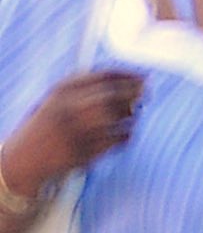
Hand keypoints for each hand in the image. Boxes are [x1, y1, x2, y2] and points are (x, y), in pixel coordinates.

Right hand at [2, 70, 143, 194]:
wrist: (26, 158)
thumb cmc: (47, 125)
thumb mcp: (57, 99)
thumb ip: (84, 89)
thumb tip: (127, 81)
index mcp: (61, 91)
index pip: (100, 76)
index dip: (126, 75)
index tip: (142, 76)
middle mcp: (67, 109)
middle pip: (110, 96)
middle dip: (134, 92)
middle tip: (146, 93)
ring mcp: (76, 132)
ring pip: (115, 118)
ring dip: (132, 115)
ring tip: (134, 114)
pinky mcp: (84, 153)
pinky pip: (116, 141)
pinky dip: (127, 136)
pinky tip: (126, 134)